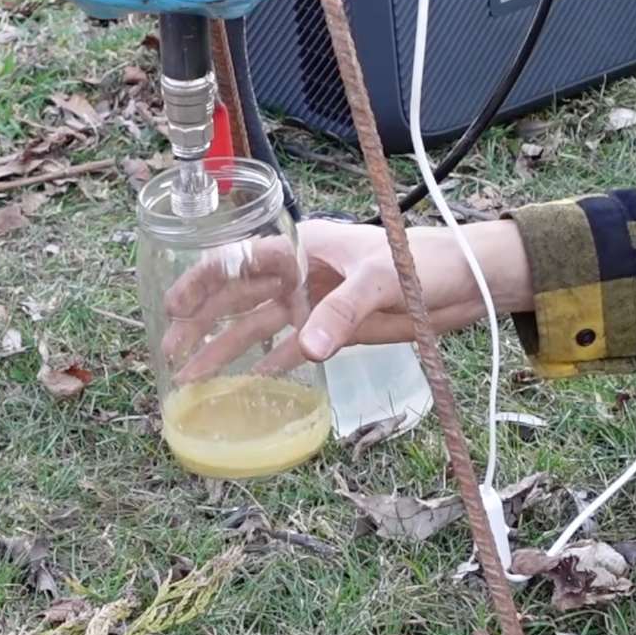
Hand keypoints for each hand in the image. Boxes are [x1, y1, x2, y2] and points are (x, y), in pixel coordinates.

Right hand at [161, 219, 533, 381]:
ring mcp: (312, 304)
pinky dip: (265, 367)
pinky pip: (288, 350)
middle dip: (200, 324)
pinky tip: (241, 386)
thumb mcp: (380, 279)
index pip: (238, 262)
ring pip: (255, 328)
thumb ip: (341, 311)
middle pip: (236, 298)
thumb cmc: (422, 259)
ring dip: (224, 351)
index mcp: (302, 248)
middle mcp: (298, 275)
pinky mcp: (332, 330)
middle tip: (171, 353)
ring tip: (192, 379)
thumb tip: (306, 350)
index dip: (201, 282)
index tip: (173, 306)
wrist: (464, 281)